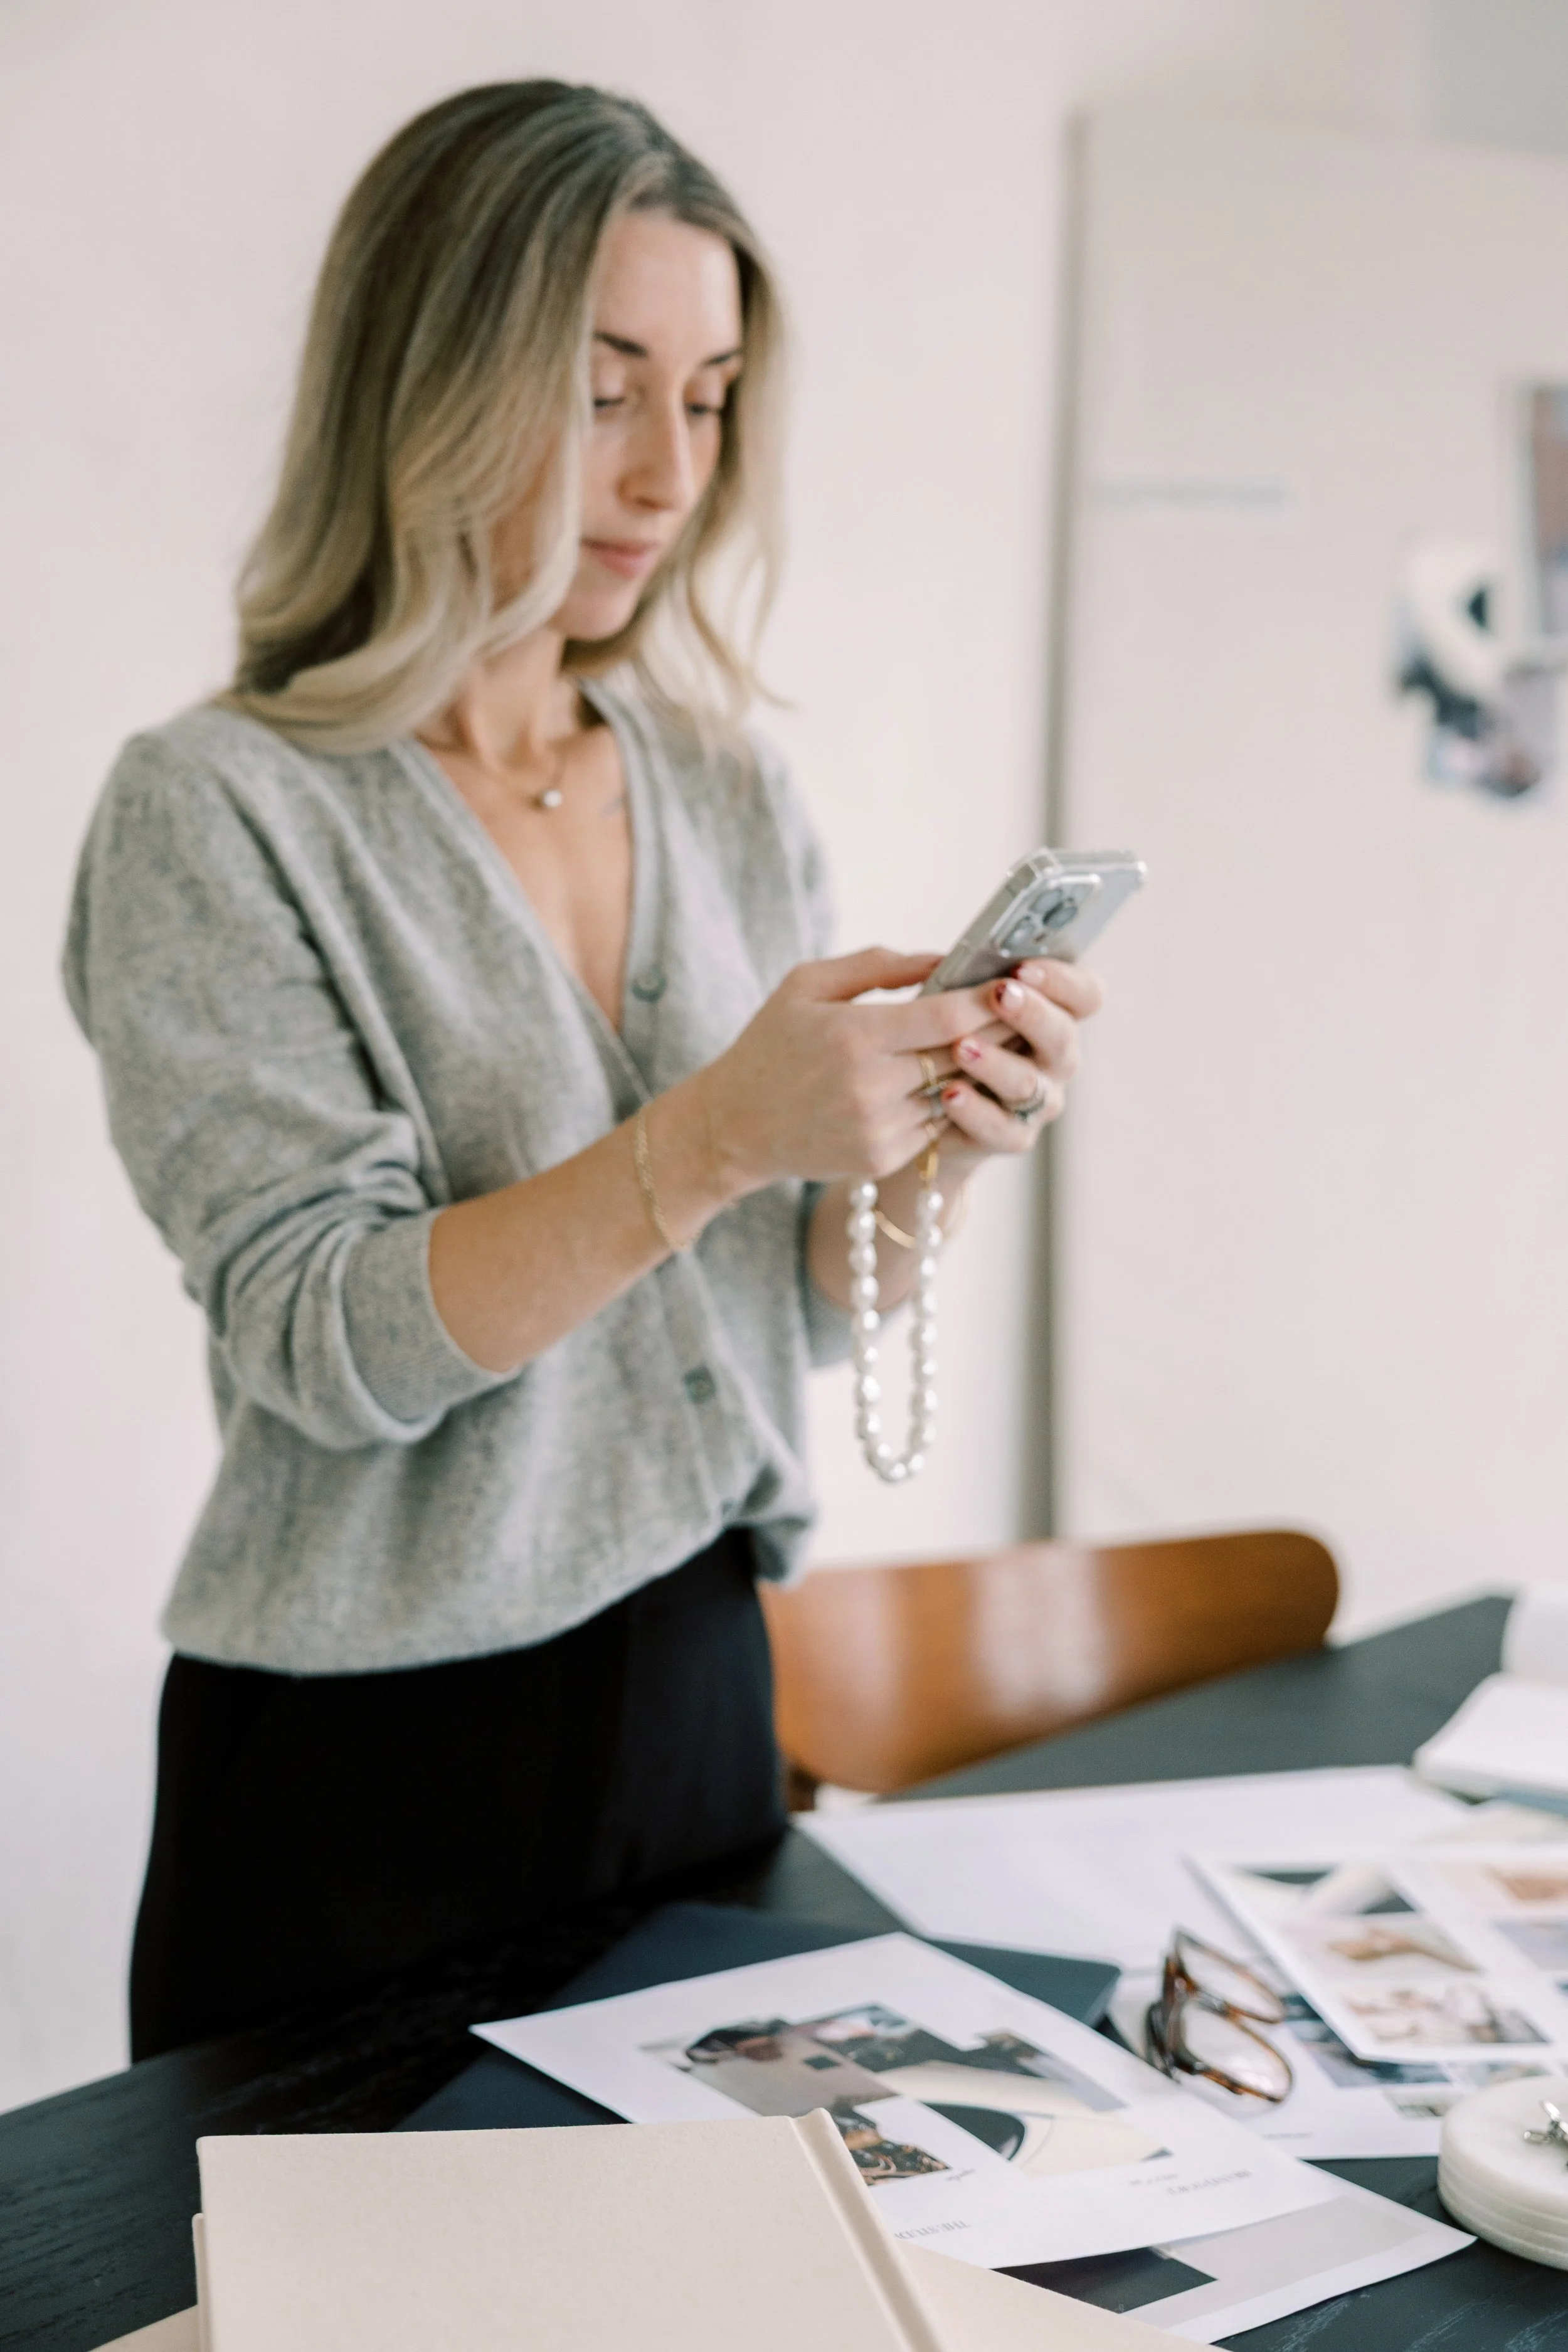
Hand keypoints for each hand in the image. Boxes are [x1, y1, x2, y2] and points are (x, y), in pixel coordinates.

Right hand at [691, 947, 1002, 1190]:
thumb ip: (878, 966)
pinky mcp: (882, 1157)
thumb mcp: (806, 985)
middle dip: (1000, 1030)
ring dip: (983, 1068)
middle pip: (963, 1055)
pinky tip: (959, 1079)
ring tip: (1004, 1042)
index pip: (947, 1016)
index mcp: (854, 1035)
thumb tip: (944, 956)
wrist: (733, 1128)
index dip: (988, 999)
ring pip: (957, 1091)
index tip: (1013, 981)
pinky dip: (951, 1100)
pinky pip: (936, 1123)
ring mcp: (880, 1128)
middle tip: (1026, 1008)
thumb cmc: (770, 1045)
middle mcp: (871, 1086)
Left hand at [934, 958, 1102, 1165]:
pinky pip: (1001, 1128)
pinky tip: (950, 1094)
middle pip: (1063, 1036)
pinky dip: (976, 1111)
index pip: (1085, 994)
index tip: (1023, 967)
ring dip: (997, 1062)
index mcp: (1050, 1014)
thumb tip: (938, 962)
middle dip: (1032, 1013)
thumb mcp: (938, 999)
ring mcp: (1037, 1101)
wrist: (919, 1113)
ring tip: (961, 1047)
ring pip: (1029, 1083)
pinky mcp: (1011, 1136)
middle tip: (1000, 995)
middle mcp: (1054, 1058)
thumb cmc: (936, 1041)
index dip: (1063, 980)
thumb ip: (943, 977)